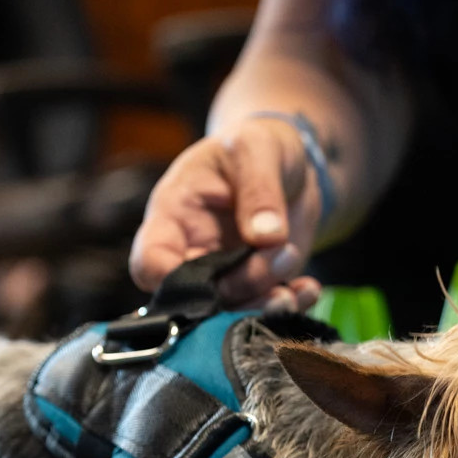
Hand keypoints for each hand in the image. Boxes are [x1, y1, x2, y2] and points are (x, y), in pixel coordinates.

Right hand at [128, 115, 324, 312]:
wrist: (288, 164)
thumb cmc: (257, 146)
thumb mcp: (257, 148)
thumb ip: (259, 188)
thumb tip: (266, 236)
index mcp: (173, 214)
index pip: (149, 262)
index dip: (170, 282)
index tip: (211, 280)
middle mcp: (191, 251)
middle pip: (195, 297)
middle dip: (240, 291)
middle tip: (282, 258)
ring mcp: (222, 274)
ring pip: (230, 311)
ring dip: (266, 304)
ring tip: (297, 284)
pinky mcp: (253, 286)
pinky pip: (264, 309)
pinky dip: (290, 306)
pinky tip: (308, 290)